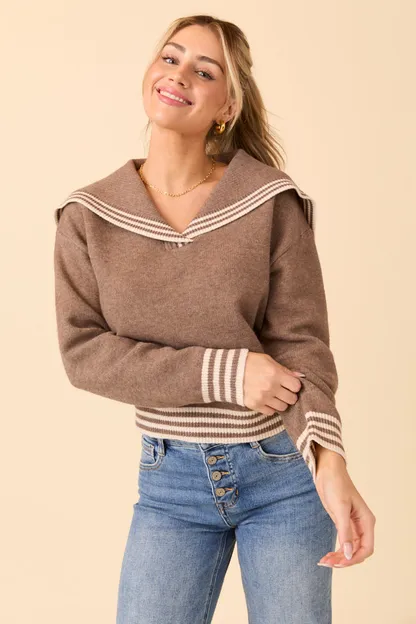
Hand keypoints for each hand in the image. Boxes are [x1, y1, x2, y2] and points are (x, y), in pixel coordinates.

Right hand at [243, 352, 303, 414]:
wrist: (229, 371)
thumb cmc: (250, 363)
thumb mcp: (268, 360)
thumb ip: (285, 370)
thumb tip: (300, 376)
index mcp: (275, 374)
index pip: (296, 386)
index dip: (294, 385)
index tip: (290, 383)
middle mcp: (270, 387)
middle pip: (291, 399)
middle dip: (289, 395)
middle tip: (284, 391)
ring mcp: (263, 398)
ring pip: (282, 407)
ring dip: (281, 402)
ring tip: (275, 396)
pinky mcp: (255, 405)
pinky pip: (271, 412)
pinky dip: (270, 407)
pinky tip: (267, 400)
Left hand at [314, 447, 375, 567]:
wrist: (327, 471)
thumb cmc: (336, 484)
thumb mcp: (340, 508)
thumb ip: (345, 532)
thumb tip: (349, 554)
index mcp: (367, 521)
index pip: (367, 548)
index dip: (355, 558)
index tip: (340, 563)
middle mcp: (362, 525)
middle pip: (358, 551)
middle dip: (345, 560)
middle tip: (327, 563)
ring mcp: (352, 525)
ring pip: (350, 549)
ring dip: (339, 557)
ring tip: (324, 561)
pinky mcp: (342, 523)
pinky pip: (343, 542)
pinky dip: (336, 550)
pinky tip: (327, 555)